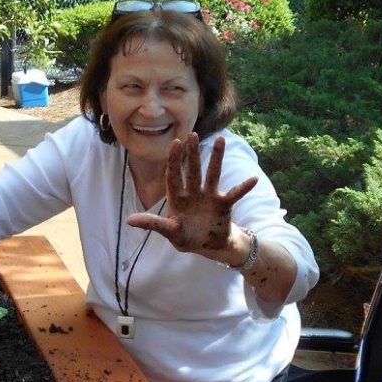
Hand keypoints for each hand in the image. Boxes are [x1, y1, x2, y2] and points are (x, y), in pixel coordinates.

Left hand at [126, 133, 256, 255]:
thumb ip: (152, 224)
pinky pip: (234, 194)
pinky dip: (243, 188)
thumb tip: (128, 220)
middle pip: (192, 170)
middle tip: (192, 134)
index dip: (174, 161)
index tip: (174, 143)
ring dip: (216, 158)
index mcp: (178, 198)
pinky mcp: (224, 205)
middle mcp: (193, 193)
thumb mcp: (169, 232)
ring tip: (220, 140)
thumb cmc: (187, 237)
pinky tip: (252, 179)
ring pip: (212, 174)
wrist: (210, 247)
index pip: (174, 176)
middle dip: (192, 153)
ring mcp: (210, 197)